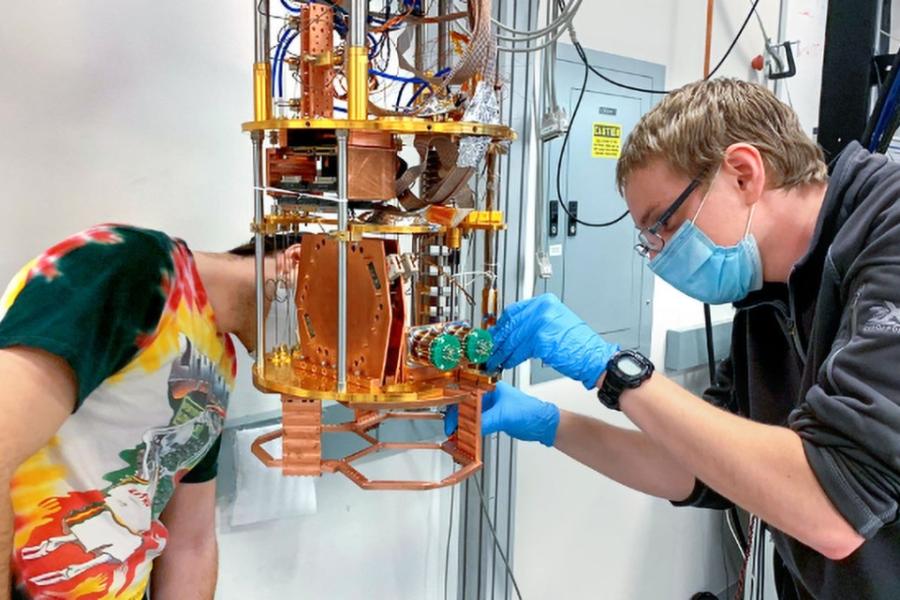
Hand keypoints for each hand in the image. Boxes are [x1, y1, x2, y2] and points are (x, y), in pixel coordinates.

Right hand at [444, 382, 559, 446]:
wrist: (543, 425)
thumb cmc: (530, 412)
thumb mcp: (504, 416)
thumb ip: (484, 421)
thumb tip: (468, 428)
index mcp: (491, 387)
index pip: (467, 392)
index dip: (455, 404)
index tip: (450, 417)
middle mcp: (489, 395)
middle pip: (466, 404)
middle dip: (456, 417)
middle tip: (451, 429)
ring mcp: (491, 407)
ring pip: (470, 414)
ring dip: (462, 424)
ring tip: (455, 434)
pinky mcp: (493, 418)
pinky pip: (476, 422)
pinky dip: (470, 429)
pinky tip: (465, 435)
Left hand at [488, 294, 618, 388]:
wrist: (595, 357)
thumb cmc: (578, 345)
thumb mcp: (555, 323)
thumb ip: (534, 323)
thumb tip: (512, 331)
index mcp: (545, 302)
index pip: (514, 311)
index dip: (501, 325)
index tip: (493, 334)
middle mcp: (542, 309)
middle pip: (510, 324)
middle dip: (497, 339)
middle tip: (490, 349)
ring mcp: (541, 323)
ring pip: (512, 339)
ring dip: (502, 352)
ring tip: (496, 360)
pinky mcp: (540, 340)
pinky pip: (519, 351)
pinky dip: (511, 358)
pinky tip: (507, 363)